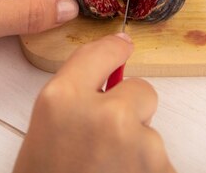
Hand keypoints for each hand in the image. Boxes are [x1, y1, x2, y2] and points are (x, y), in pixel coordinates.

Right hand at [13, 33, 176, 172]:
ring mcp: (138, 145)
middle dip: (132, 109)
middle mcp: (105, 114)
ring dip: (138, 148)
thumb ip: (74, 98)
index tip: (122, 46)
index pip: (101, 53)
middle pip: (142, 90)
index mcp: (62, 99)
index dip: (114, 49)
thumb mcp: (44, 132)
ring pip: (152, 131)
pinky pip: (160, 161)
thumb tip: (110, 79)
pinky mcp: (161, 171)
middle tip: (108, 139)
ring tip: (108, 172)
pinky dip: (147, 172)